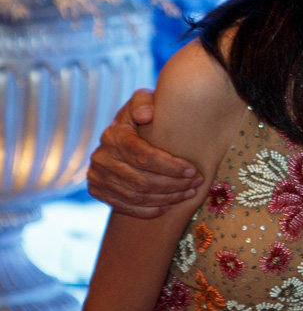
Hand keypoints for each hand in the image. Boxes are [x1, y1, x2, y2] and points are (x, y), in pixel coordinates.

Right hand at [86, 88, 203, 217]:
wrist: (121, 132)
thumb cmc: (142, 114)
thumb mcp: (142, 100)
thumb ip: (143, 102)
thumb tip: (147, 115)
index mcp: (113, 135)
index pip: (143, 156)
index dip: (170, 166)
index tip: (192, 170)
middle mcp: (101, 157)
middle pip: (142, 180)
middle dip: (173, 184)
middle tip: (196, 183)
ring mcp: (97, 176)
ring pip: (136, 196)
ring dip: (166, 198)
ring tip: (188, 193)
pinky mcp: (97, 191)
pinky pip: (124, 207)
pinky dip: (148, 210)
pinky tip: (167, 206)